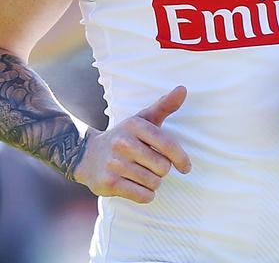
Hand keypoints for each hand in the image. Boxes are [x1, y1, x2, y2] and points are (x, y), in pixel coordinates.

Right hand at [73, 86, 190, 202]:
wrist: (85, 155)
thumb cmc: (125, 137)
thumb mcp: (143, 119)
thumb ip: (164, 106)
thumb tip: (183, 89)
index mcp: (135, 125)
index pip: (168, 145)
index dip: (181, 159)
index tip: (186, 168)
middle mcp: (123, 143)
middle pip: (163, 166)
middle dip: (162, 170)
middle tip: (152, 167)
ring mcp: (114, 164)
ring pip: (154, 182)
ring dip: (154, 183)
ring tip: (143, 176)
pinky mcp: (108, 183)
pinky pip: (142, 195)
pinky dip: (146, 195)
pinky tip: (138, 187)